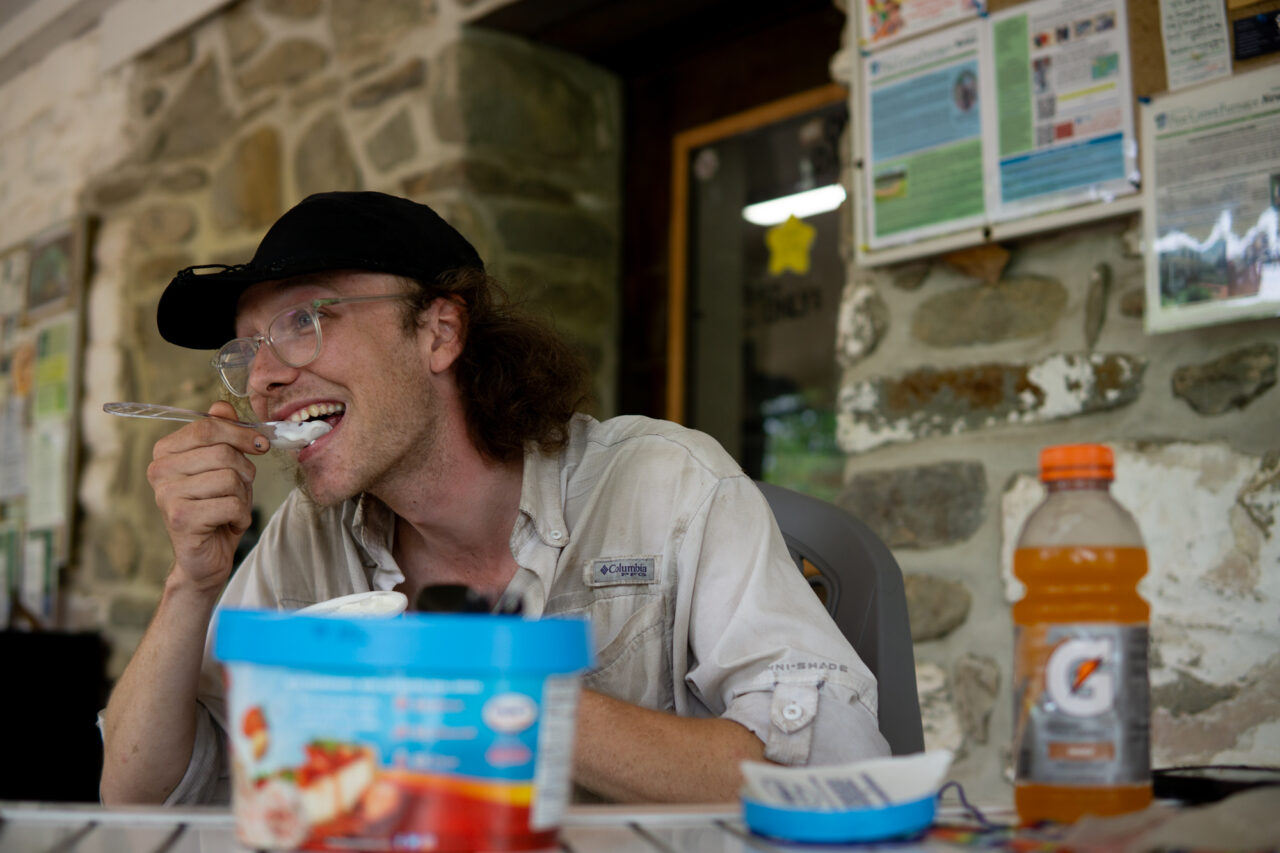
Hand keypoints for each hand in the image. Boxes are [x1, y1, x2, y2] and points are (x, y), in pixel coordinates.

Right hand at [147, 400, 268, 591]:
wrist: (205, 558)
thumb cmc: (216, 507)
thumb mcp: (222, 466)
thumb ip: (221, 433)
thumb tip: (221, 406)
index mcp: (165, 452)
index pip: (208, 426)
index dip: (241, 433)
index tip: (261, 445)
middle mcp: (159, 471)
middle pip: (222, 452)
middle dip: (245, 471)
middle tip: (241, 488)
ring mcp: (166, 495)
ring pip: (230, 478)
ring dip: (243, 496)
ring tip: (231, 508)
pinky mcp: (181, 518)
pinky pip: (231, 504)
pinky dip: (241, 515)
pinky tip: (228, 523)